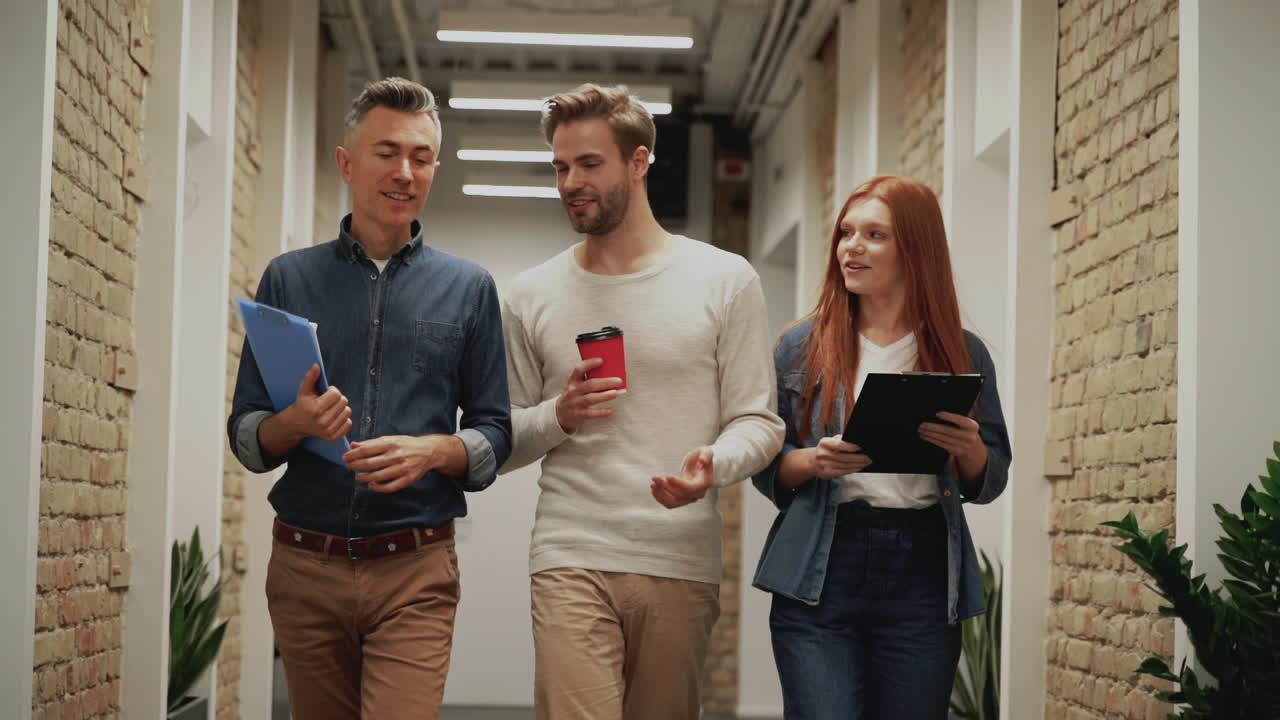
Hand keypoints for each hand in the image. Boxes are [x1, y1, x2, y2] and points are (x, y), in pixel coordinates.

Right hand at [285, 364, 350, 441]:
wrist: (296, 424)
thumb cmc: (302, 405)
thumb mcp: (303, 390)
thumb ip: (310, 377)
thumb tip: (316, 365)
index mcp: (316, 408)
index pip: (336, 394)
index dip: (332, 390)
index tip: (326, 392)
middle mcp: (322, 421)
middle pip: (343, 402)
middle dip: (338, 398)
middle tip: (329, 400)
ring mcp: (328, 430)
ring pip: (347, 412)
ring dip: (341, 408)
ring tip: (331, 408)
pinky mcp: (333, 437)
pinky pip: (348, 423)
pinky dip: (344, 419)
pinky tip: (334, 417)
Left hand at [343, 434, 457, 492]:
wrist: (429, 451)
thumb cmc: (406, 444)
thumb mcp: (390, 439)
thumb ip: (372, 443)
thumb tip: (353, 445)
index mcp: (391, 443)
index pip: (367, 449)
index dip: (353, 454)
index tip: (345, 457)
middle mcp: (397, 455)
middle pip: (370, 463)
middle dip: (356, 466)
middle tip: (348, 467)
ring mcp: (403, 468)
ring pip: (378, 476)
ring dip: (364, 477)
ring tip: (358, 477)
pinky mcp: (408, 479)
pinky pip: (390, 487)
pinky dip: (379, 487)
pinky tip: (372, 485)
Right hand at [555, 357, 623, 432]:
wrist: (560, 413)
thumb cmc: (573, 395)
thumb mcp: (575, 385)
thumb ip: (587, 379)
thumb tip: (610, 373)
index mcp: (573, 381)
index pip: (579, 369)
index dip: (590, 364)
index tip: (601, 360)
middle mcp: (573, 391)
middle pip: (590, 384)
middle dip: (605, 382)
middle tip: (618, 381)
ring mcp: (575, 403)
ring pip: (590, 398)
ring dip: (604, 395)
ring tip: (615, 393)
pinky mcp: (579, 414)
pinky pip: (590, 413)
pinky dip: (601, 412)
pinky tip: (610, 411)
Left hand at [650, 447, 714, 508]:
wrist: (701, 465)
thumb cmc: (702, 457)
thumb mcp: (707, 451)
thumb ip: (706, 456)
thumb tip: (702, 462)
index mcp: (704, 483)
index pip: (691, 488)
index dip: (678, 484)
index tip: (667, 477)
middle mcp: (698, 493)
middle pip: (680, 496)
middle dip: (666, 487)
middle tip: (655, 478)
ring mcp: (690, 498)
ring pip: (673, 503)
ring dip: (661, 495)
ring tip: (653, 484)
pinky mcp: (682, 499)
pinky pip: (670, 503)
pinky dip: (660, 498)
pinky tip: (654, 489)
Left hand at [918, 411, 985, 466]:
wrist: (973, 447)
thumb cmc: (965, 429)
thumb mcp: (966, 422)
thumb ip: (958, 416)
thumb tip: (941, 410)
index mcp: (972, 426)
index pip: (960, 420)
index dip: (949, 417)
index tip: (937, 414)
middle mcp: (969, 437)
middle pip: (948, 431)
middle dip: (934, 427)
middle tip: (922, 424)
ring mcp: (963, 445)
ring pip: (943, 438)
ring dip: (929, 434)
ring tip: (920, 430)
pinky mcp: (956, 451)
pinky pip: (941, 445)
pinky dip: (931, 440)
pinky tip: (924, 436)